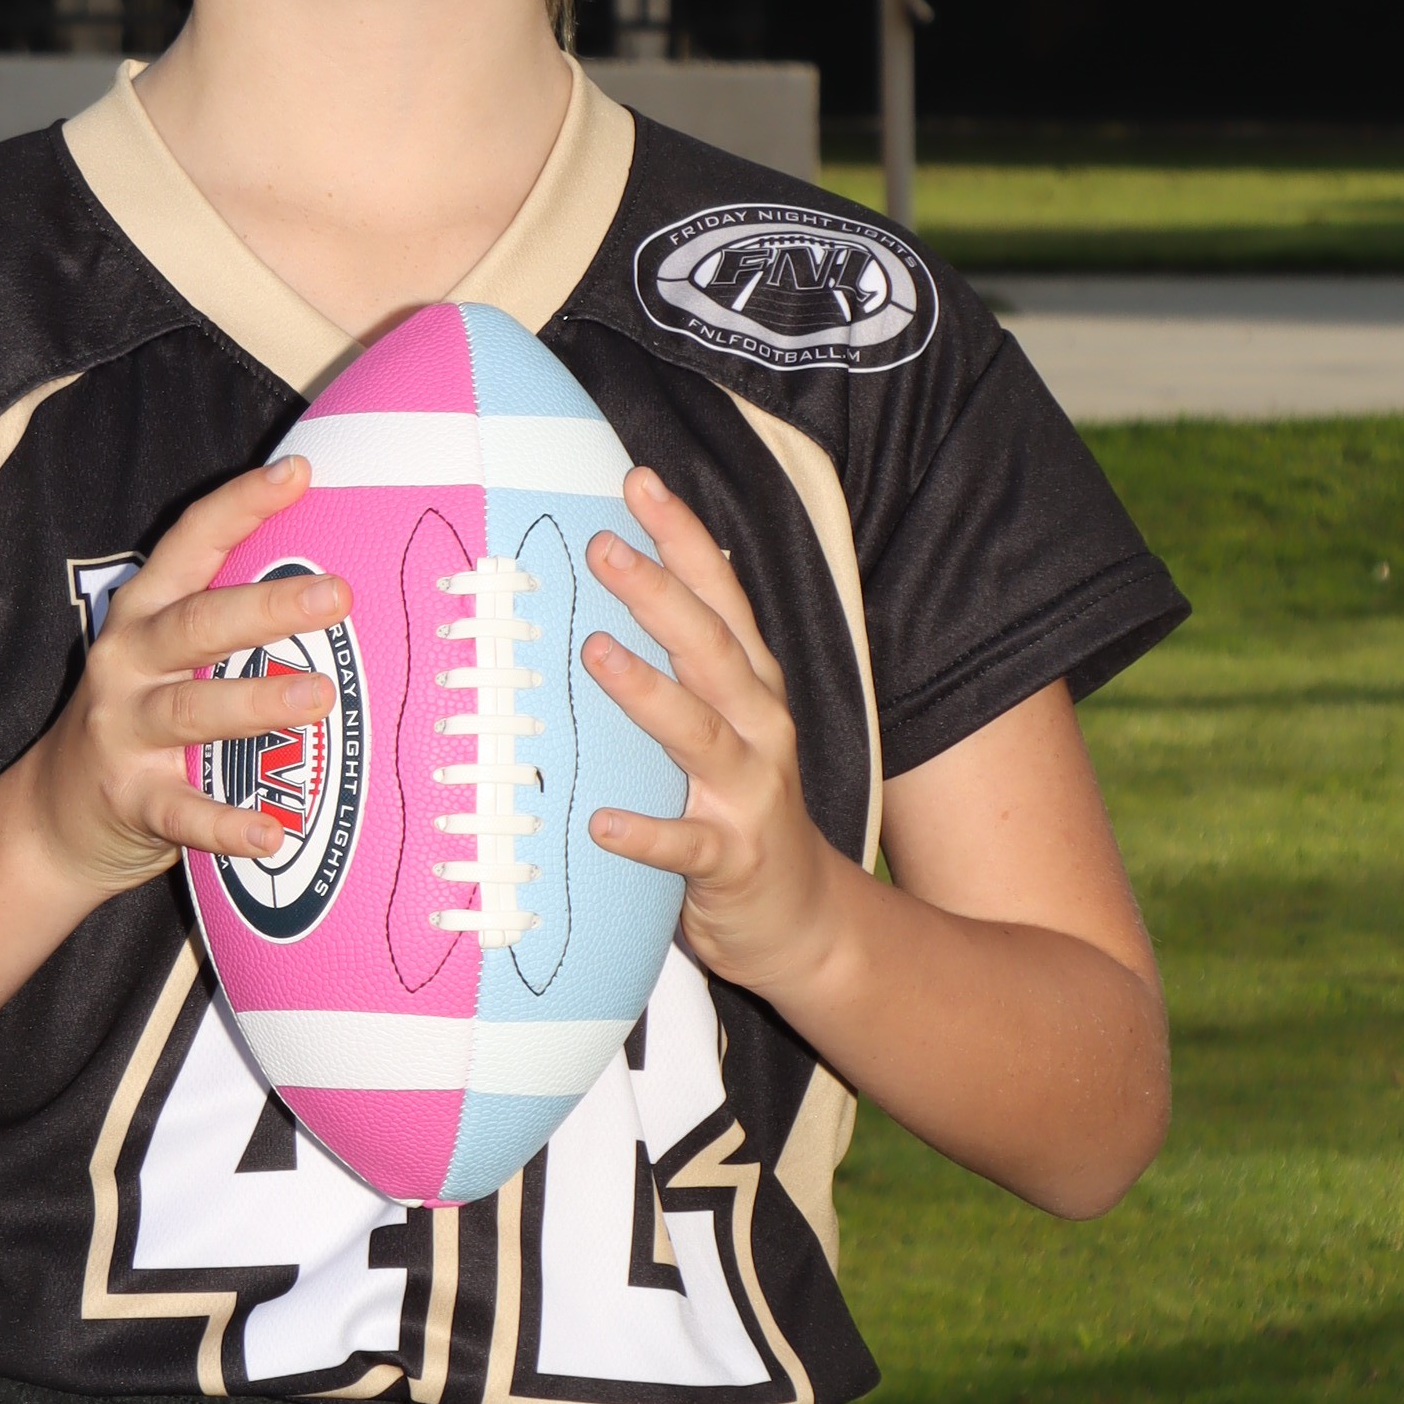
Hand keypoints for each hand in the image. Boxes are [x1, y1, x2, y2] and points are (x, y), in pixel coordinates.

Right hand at [21, 454, 345, 902]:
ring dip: (256, 704)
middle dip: (264, 607)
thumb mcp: (165, 657)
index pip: (189, 545)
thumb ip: (226, 625)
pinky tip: (273, 833)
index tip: (297, 474)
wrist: (53, 817)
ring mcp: (124, 732)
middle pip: (196, 625)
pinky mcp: (131, 799)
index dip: (239, 506)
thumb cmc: (139, 720)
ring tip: (319, 697)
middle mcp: (127, 662)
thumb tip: (336, 586)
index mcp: (143, 614)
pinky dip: (228, 825)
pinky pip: (183, 813)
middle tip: (335, 596)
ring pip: (192, 710)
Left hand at [581, 467, 849, 1005]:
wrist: (806, 921)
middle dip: (659, 593)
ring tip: (597, 652)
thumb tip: (619, 594)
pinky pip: (686, 846)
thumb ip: (687, 671)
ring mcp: (751, 794)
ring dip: (649, 692)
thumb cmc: (743, 811)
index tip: (639, 482)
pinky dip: (646, 834)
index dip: (684, 537)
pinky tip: (601, 823)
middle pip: (712, 648)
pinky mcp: (733, 860)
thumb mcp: (727, 727)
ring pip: (700, 734)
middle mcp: (760, 728)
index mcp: (753, 688)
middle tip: (603, 548)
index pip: (722, 598)